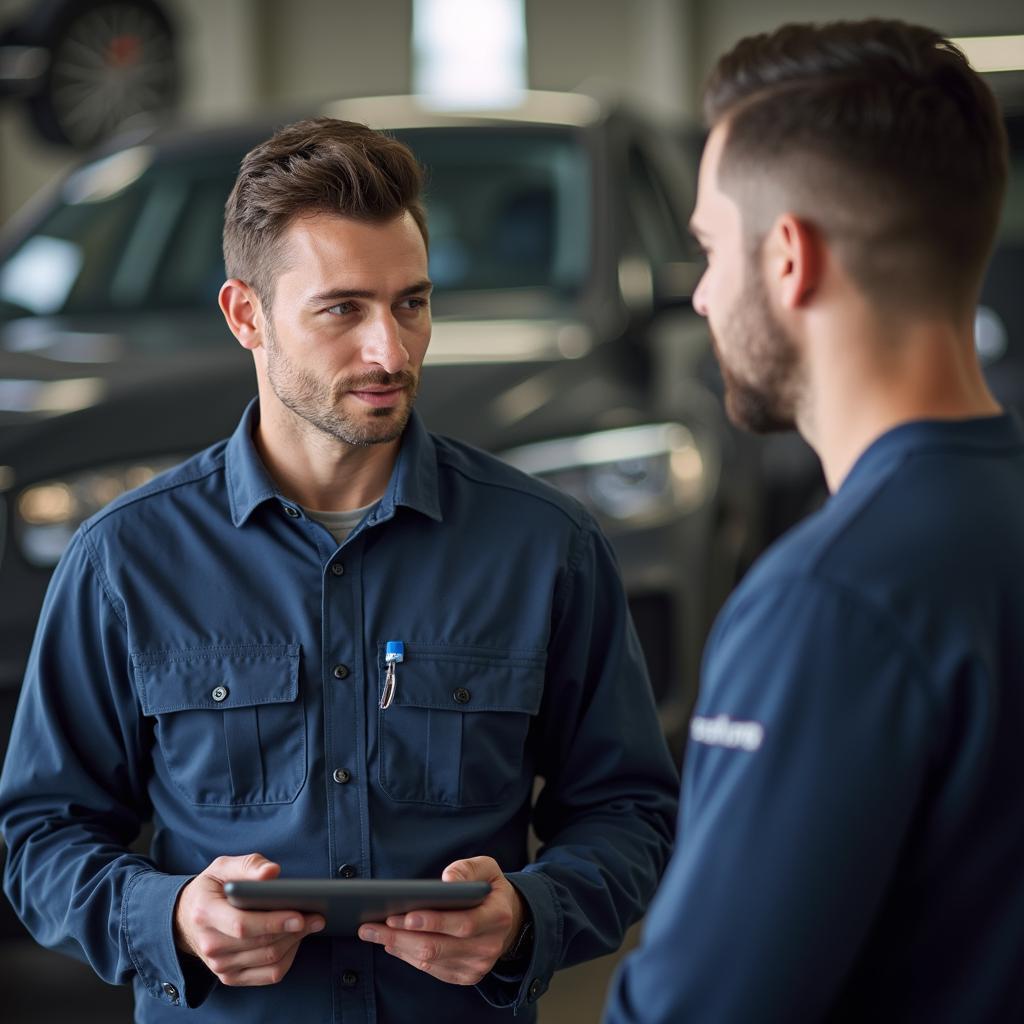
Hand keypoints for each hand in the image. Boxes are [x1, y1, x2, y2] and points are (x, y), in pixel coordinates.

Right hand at [174, 852, 324, 986]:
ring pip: (269, 960)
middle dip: (294, 930)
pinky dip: (288, 958)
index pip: (243, 925)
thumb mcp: (223, 867)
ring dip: (295, 942)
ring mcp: (219, 965)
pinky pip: (268, 974)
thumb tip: (272, 872)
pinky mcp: (230, 977)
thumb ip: (249, 865)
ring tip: (311, 924)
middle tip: (318, 915)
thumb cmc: (212, 888)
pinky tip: (296, 940)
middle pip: (261, 944)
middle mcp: (210, 944)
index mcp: (206, 913)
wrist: (186, 918)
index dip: (274, 921)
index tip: (300, 914)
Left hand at [358, 856, 524, 984]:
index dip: (434, 922)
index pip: (463, 924)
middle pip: (439, 947)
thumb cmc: (491, 890)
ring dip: (398, 947)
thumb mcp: (487, 868)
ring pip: (430, 961)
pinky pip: (431, 970)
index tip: (405, 915)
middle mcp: (489, 946)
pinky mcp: (465, 976)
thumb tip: (448, 880)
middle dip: (402, 936)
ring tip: (374, 932)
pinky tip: (393, 944)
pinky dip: (408, 957)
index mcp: (498, 916)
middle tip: (372, 925)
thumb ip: (468, 869)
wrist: (509, 920)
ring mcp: (477, 965)